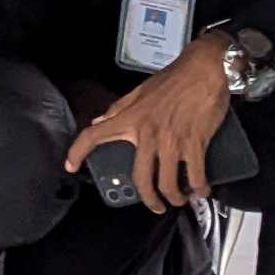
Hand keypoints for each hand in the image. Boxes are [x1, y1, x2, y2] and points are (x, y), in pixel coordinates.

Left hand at [66, 37, 234, 211]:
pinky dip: (199, 188)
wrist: (204, 69)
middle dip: (149, 199)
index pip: (95, 134)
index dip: (78, 151)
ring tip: (180, 199)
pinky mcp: (194, 143)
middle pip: (140, 177)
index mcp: (130, 118)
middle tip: (155, 206)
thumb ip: (119, 109)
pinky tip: (202, 190)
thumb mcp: (139, 92)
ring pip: (167, 183)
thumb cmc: (173, 79)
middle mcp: (147, 133)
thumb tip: (99, 122)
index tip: (70, 166)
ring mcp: (171, 141)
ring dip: (175, 198)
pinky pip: (195, 176)